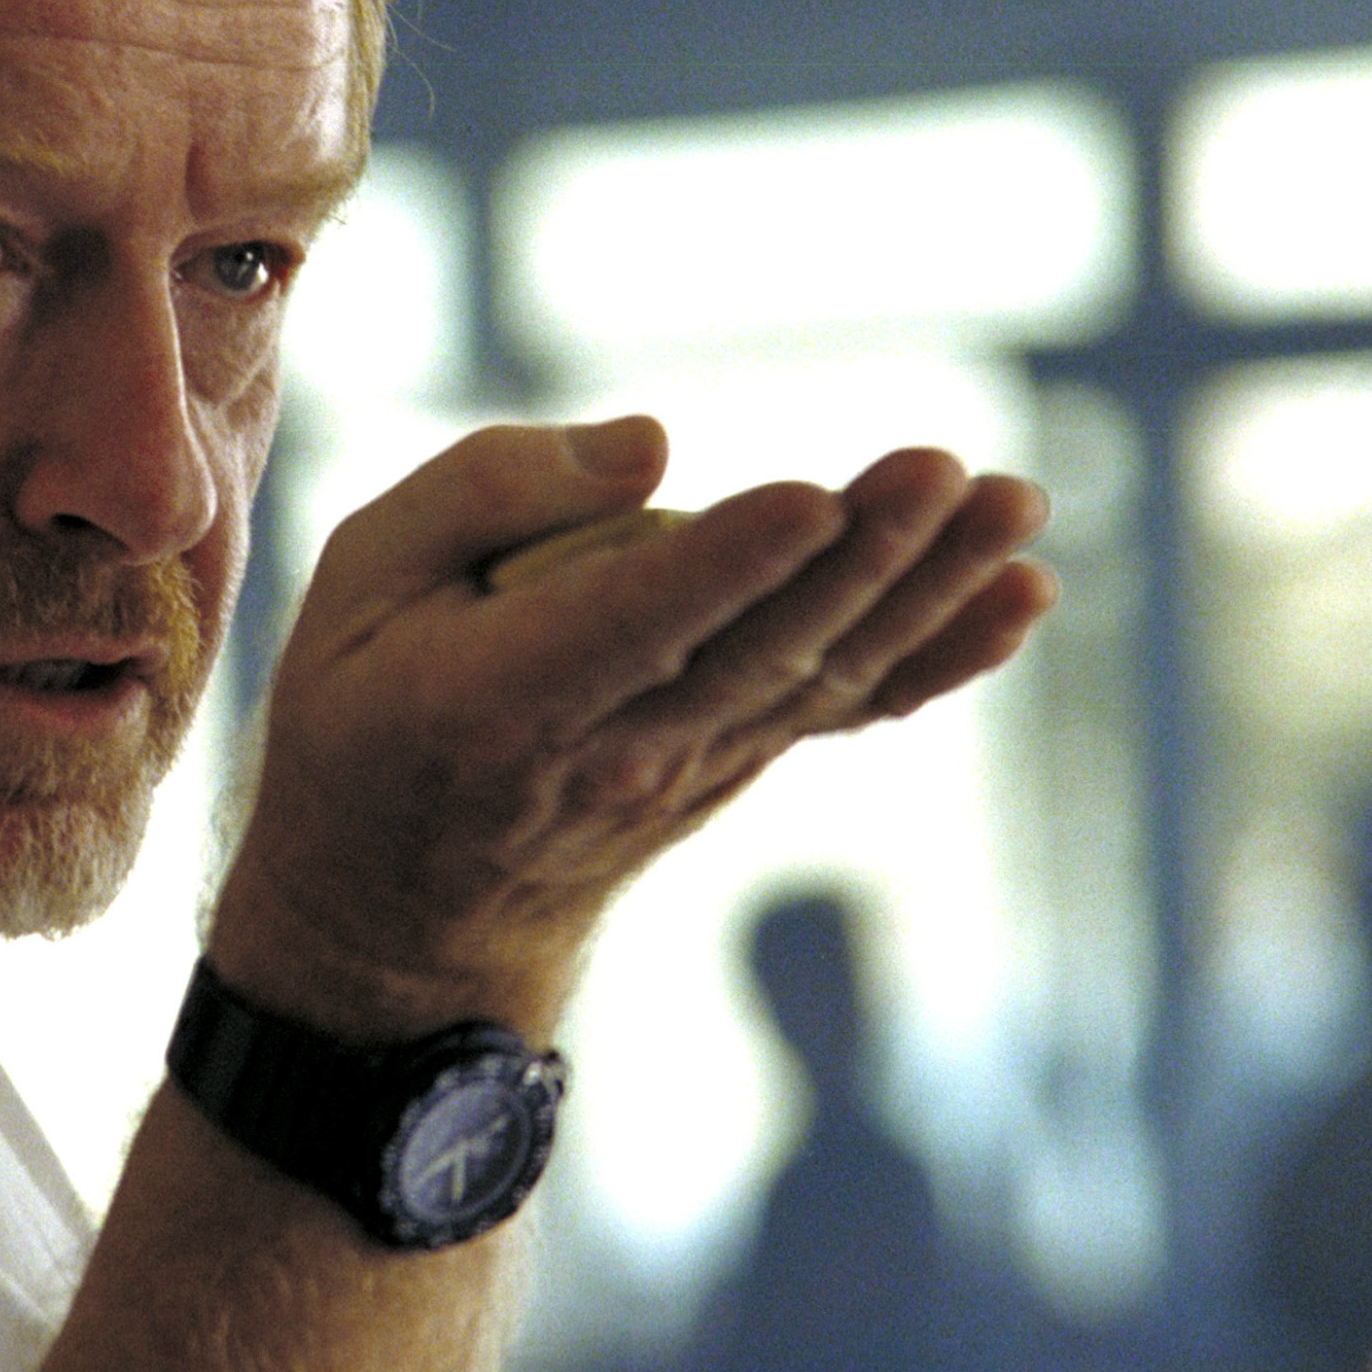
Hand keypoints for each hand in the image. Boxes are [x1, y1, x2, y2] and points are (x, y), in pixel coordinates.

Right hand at [210, 414, 1052, 1040]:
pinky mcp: (738, 761)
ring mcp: (690, 768)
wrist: (398, 925)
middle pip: (760, 646)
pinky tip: (1019, 598)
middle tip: (948, 472)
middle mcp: (614, 747)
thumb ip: (480, 494)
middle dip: (864, 557)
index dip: (727, 565)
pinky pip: (852, 704)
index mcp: (499, 701)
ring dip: (930, 588)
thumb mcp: (352, 586)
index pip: (631, 623)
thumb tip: (655, 447)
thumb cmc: (364, 715)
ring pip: (826, 671)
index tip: (812, 501)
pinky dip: (942, 657)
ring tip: (1016, 506)